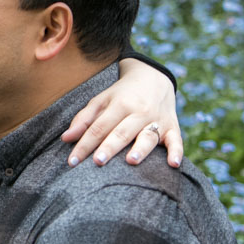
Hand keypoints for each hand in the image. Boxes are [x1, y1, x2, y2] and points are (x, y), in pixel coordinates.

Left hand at [60, 58, 182, 167]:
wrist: (155, 79)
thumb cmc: (122, 95)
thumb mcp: (101, 101)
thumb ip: (83, 119)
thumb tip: (66, 138)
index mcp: (119, 104)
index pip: (98, 127)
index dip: (84, 144)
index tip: (72, 162)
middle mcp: (139, 112)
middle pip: (122, 132)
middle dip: (109, 147)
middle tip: (98, 162)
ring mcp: (157, 120)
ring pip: (148, 136)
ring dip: (140, 149)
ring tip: (131, 161)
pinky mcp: (173, 127)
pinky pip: (176, 140)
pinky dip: (177, 152)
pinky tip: (174, 164)